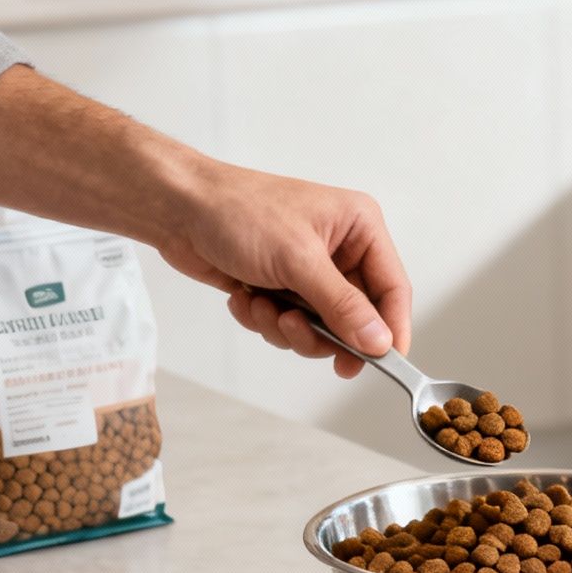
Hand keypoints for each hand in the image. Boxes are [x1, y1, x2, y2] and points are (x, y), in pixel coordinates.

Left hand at [155, 160, 411, 378]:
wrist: (178, 209)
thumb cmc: (238, 212)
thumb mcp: (298, 260)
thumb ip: (342, 306)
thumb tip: (379, 341)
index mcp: (359, 228)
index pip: (393, 289)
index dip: (391, 329)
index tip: (385, 362)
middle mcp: (341, 250)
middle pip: (356, 317)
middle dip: (322, 331)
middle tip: (295, 330)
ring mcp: (311, 271)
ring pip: (321, 329)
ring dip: (286, 327)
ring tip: (261, 306)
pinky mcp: (283, 287)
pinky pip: (290, 326)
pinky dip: (265, 320)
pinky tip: (245, 298)